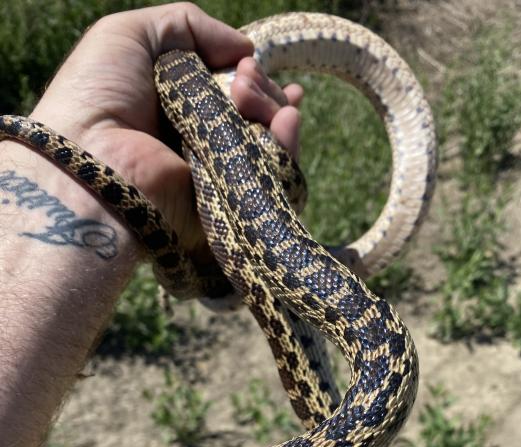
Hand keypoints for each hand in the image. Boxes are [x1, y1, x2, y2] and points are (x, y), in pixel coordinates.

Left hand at [31, 2, 302, 250]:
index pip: (234, 91)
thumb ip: (188, 26)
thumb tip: (246, 47)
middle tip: (241, 83)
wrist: (91, 160)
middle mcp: (202, 142)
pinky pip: (275, 177)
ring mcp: (218, 174)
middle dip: (260, 88)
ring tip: (246, 97)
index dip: (252, 77)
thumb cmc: (97, 95)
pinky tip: (287, 122)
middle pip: (258, 113)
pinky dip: (286, 146)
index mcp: (180, 107)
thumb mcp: (131, 36)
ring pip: (272, 141)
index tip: (251, 65)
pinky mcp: (230, 204)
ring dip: (273, 110)